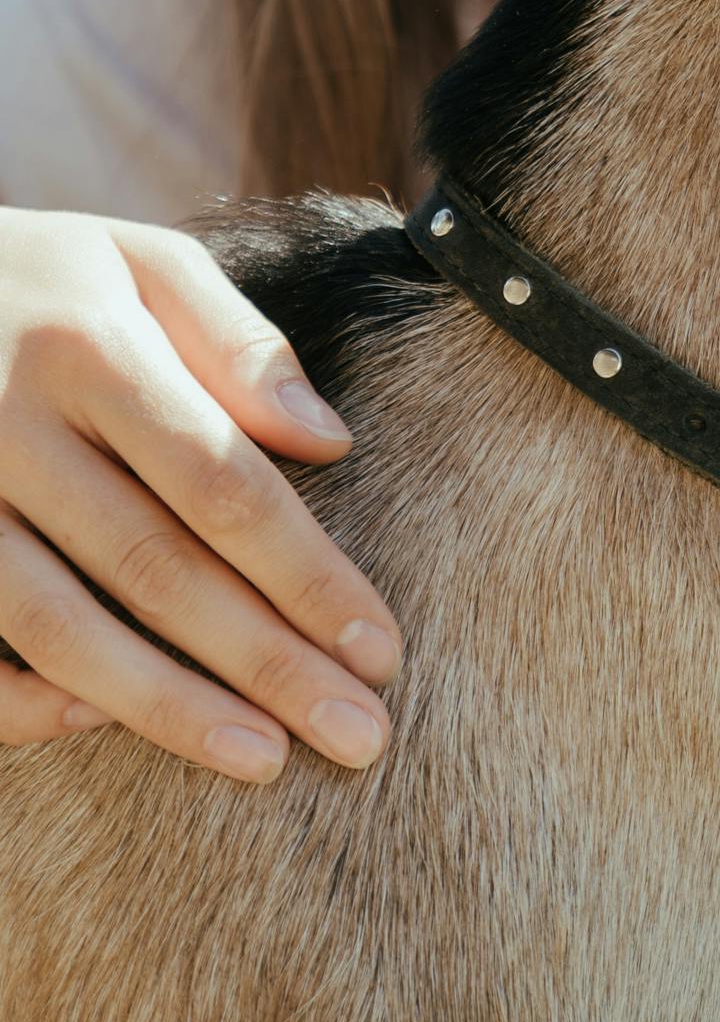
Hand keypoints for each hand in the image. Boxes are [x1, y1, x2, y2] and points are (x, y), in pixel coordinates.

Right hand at [0, 208, 400, 779]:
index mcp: (90, 348)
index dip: (304, 571)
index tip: (380, 645)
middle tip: (356, 736)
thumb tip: (331, 437)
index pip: (220, 480)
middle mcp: (10, 428)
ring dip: (163, 706)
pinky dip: (26, 701)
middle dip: (263, 660)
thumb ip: (238, 343)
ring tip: (261, 759)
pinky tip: (104, 729)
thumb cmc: (44, 280)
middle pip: (154, 567)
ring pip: (57, 627)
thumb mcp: (140, 262)